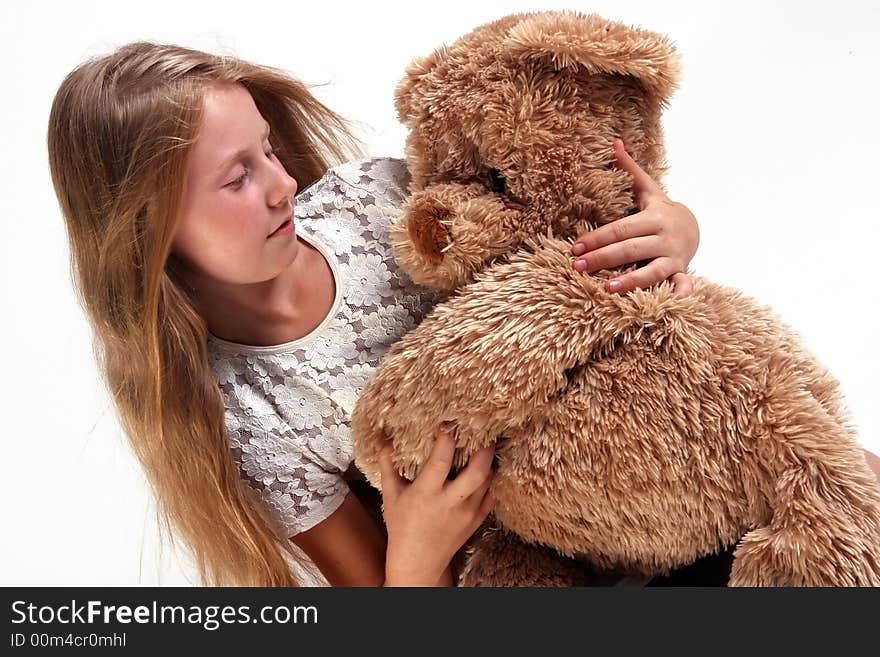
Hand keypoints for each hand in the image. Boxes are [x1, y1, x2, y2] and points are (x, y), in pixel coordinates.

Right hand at [380, 427, 494, 586]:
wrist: (418, 561)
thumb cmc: (402, 526)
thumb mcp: (390, 496)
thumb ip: (389, 466)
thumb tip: (386, 440)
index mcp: (427, 494)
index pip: (442, 460)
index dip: (447, 438)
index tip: (448, 423)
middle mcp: (450, 503)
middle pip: (478, 470)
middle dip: (484, 447)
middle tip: (483, 429)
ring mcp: (468, 512)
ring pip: (489, 479)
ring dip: (489, 460)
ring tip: (485, 443)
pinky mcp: (478, 519)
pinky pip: (492, 494)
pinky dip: (492, 478)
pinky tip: (487, 466)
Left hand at [570, 138, 699, 296]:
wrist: (693, 227)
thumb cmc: (660, 210)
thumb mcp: (647, 189)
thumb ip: (628, 169)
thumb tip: (613, 142)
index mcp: (653, 217)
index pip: (620, 229)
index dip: (598, 237)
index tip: (575, 247)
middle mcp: (664, 238)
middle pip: (630, 249)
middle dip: (603, 258)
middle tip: (576, 267)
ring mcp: (674, 258)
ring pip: (652, 271)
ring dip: (630, 281)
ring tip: (606, 290)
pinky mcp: (681, 273)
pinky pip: (680, 286)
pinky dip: (676, 295)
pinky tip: (665, 306)